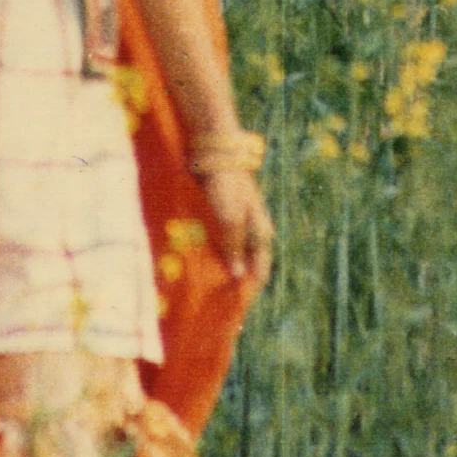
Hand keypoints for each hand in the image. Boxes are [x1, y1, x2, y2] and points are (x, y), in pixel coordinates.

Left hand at [196, 164, 274, 287]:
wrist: (215, 153)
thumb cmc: (227, 186)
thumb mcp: (231, 218)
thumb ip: (234, 246)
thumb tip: (238, 276)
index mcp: (261, 233)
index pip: (260, 270)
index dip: (248, 287)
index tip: (231, 303)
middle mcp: (251, 231)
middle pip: (245, 263)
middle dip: (230, 277)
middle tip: (211, 294)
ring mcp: (237, 223)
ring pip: (230, 252)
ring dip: (218, 264)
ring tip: (200, 281)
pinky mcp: (222, 216)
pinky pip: (217, 239)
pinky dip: (210, 249)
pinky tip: (196, 259)